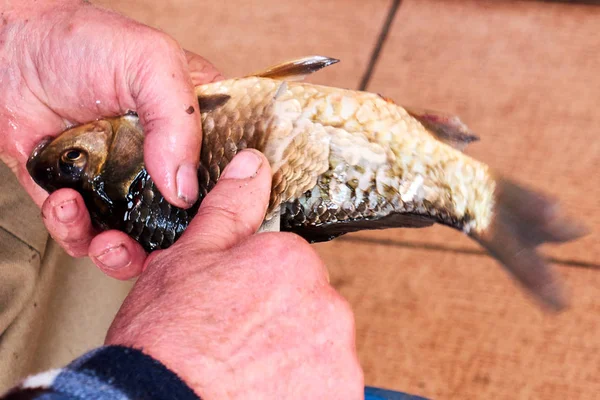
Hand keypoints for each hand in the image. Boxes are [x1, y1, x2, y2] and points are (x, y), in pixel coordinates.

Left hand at [0, 0, 221, 272]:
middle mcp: (159, 158)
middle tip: (155, 242)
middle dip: (168, 240)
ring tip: (106, 235)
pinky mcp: (79, 193)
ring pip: (135, 235)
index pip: (221, 174)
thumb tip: (184, 188)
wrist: (9, 50)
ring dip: (119, 248)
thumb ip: (179, 120)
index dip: (220, 202)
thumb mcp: (151, 61)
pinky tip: (66, 204)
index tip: (209, 220)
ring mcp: (119, 179)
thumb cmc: (81, 41)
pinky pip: (83, 232)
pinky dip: (74, 230)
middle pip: (181, 217)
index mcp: (191, 127)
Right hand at [105, 150, 363, 398]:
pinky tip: (265, 390)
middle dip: (279, 319)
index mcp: (291, 261)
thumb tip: (253, 165)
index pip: (288, 265)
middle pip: (307, 305)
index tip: (236, 308)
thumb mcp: (188, 259)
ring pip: (317, 345)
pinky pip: (327, 384)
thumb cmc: (168, 342)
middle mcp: (326, 304)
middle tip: (238, 342)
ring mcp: (337, 355)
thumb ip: (230, 208)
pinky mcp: (342, 394)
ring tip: (248, 373)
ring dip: (292, 356)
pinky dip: (304, 388)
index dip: (256, 288)